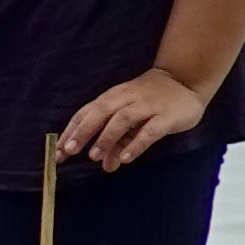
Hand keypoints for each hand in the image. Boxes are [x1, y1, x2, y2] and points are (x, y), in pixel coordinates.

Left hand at [58, 66, 213, 171]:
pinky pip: (150, 130)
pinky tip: (125, 158)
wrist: (186, 79)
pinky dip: (136, 144)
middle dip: (83, 132)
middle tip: (69, 151)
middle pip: (100, 112)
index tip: (58, 151)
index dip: (71, 131)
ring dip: (106, 138)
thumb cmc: (151, 100)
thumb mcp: (131, 120)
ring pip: (122, 120)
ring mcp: (147, 106)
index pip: (87, 113)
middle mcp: (126, 99)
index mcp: (113, 98)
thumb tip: (106, 165)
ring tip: (93, 156)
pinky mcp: (166, 116)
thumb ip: (117, 142)